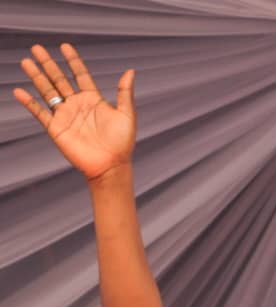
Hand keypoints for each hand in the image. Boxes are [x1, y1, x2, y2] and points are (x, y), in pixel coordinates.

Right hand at [13, 43, 135, 180]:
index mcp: (93, 100)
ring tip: (26, 62)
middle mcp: (77, 105)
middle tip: (36, 48)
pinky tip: (19, 92)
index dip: (73, 61)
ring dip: (36, 77)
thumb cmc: (122, 143)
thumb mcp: (126, 115)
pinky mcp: (56, 128)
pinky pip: (40, 112)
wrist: (110, 165)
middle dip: (48, 64)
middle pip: (59, 80)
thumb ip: (124, 92)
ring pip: (47, 92)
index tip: (64, 46)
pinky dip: (29, 103)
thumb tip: (130, 71)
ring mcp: (65, 116)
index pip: (80, 75)